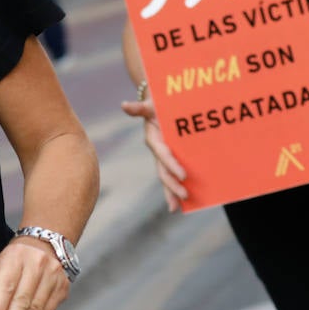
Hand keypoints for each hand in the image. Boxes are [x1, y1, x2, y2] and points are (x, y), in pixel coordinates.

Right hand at [121, 96, 188, 211]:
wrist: (156, 103)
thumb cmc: (156, 103)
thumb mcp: (149, 104)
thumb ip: (139, 107)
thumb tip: (124, 105)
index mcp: (153, 140)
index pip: (164, 156)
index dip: (172, 166)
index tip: (184, 176)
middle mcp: (158, 151)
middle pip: (164, 172)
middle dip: (173, 185)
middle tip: (185, 196)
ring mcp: (163, 156)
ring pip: (166, 177)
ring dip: (171, 192)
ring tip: (177, 206)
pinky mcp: (169, 157)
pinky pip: (172, 173)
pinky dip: (175, 186)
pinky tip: (185, 200)